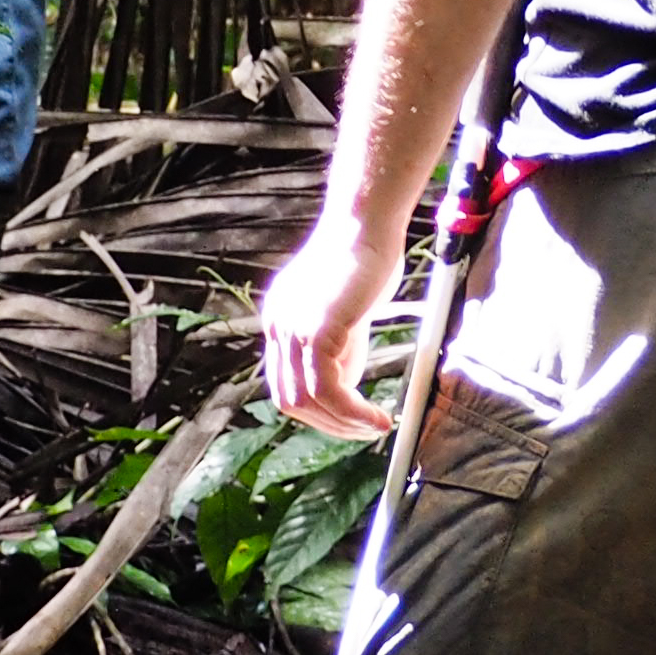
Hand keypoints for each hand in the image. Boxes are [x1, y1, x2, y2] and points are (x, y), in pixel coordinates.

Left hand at [257, 212, 414, 437]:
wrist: (367, 224)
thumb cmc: (366, 258)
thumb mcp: (347, 313)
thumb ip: (341, 348)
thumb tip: (348, 388)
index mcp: (281, 320)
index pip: (287, 383)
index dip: (318, 410)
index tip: (351, 419)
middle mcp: (278, 326)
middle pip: (289, 399)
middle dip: (329, 424)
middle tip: (364, 430)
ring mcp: (291, 328)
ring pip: (306, 401)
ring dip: (343, 424)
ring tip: (376, 426)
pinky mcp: (314, 331)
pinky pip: (328, 390)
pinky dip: (353, 412)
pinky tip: (378, 417)